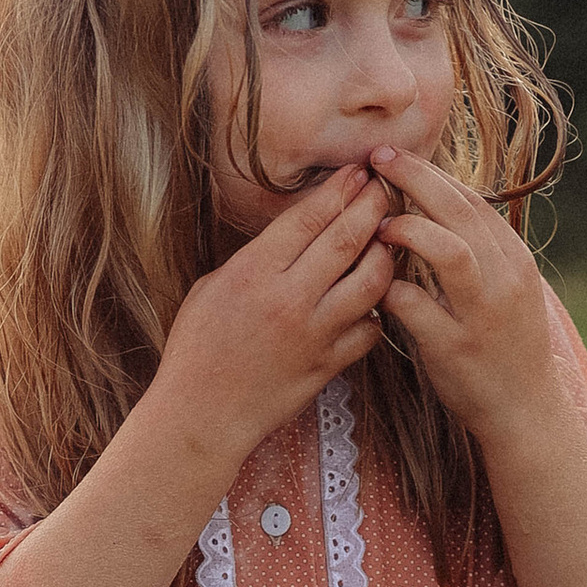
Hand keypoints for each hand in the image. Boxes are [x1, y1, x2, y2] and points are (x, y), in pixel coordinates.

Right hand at [149, 162, 394, 480]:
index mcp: (253, 272)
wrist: (201, 415)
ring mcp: (314, 334)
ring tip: (388, 239)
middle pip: (347, 238)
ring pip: (372, 280)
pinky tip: (373, 298)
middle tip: (386, 188)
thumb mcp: (213, 286)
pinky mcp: (328, 366)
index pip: (309, 217)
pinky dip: (377, 309)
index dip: (339, 188)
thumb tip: (296, 231)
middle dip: (373, 205)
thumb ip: (257, 258)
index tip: (358, 171)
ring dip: (386, 253)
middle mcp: (288, 299)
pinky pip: (370, 329)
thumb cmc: (197, 348)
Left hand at [366, 149, 568, 452]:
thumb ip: (476, 250)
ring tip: (380, 225)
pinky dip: (391, 289)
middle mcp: (504, 279)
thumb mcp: (504, 288)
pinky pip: (416, 306)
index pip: (471, 200)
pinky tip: (376, 286)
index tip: (395, 156)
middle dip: (414, 178)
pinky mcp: (456, 348)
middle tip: (376, 161)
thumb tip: (436, 204)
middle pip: (460, 210)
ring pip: (448, 251)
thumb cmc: (504, 346)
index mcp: (513, 260)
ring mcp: (482, 314)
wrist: (525, 410)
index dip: (430, 172)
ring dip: (409, 229)